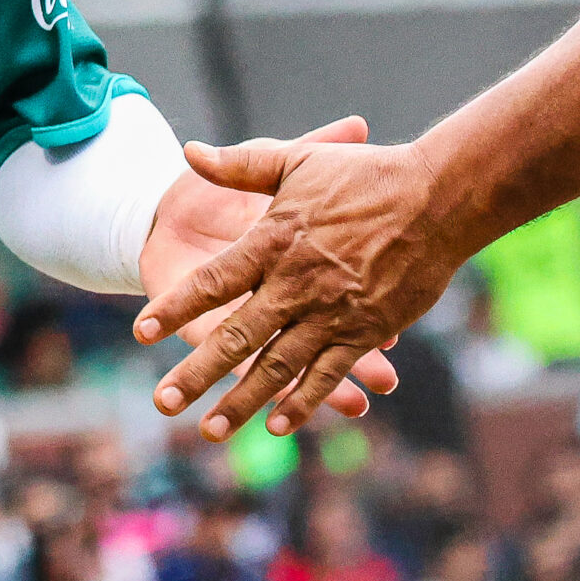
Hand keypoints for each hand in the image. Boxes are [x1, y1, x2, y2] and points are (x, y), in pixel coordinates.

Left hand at [137, 117, 401, 438]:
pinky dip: (303, 401)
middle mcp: (296, 285)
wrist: (438, 197)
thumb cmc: (365, 175)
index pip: (212, 282)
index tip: (141, 330)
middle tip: (163, 401)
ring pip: (277, 365)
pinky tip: (277, 425)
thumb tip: (189, 150)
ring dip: (243, 400)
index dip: (176, 306)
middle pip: (237, 336)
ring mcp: (332, 313)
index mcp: (272, 244)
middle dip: (198, 373)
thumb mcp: (295, 160)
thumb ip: (238, 164)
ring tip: (211, 430)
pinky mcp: (366, 331)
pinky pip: (326, 372)